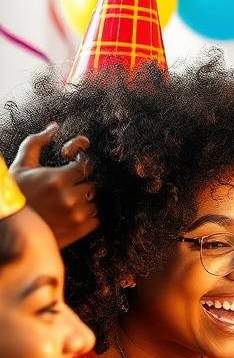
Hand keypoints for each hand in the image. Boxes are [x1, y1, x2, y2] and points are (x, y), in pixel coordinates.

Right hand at [10, 123, 98, 247]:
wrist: (13, 229)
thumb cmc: (16, 195)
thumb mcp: (21, 166)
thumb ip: (36, 143)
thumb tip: (54, 127)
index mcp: (57, 179)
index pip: (85, 166)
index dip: (79, 168)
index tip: (73, 171)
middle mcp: (70, 198)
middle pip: (91, 185)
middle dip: (81, 185)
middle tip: (67, 189)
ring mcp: (77, 215)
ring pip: (94, 202)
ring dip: (84, 201)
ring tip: (66, 203)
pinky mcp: (80, 230)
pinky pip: (96, 219)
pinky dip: (87, 216)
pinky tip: (71, 215)